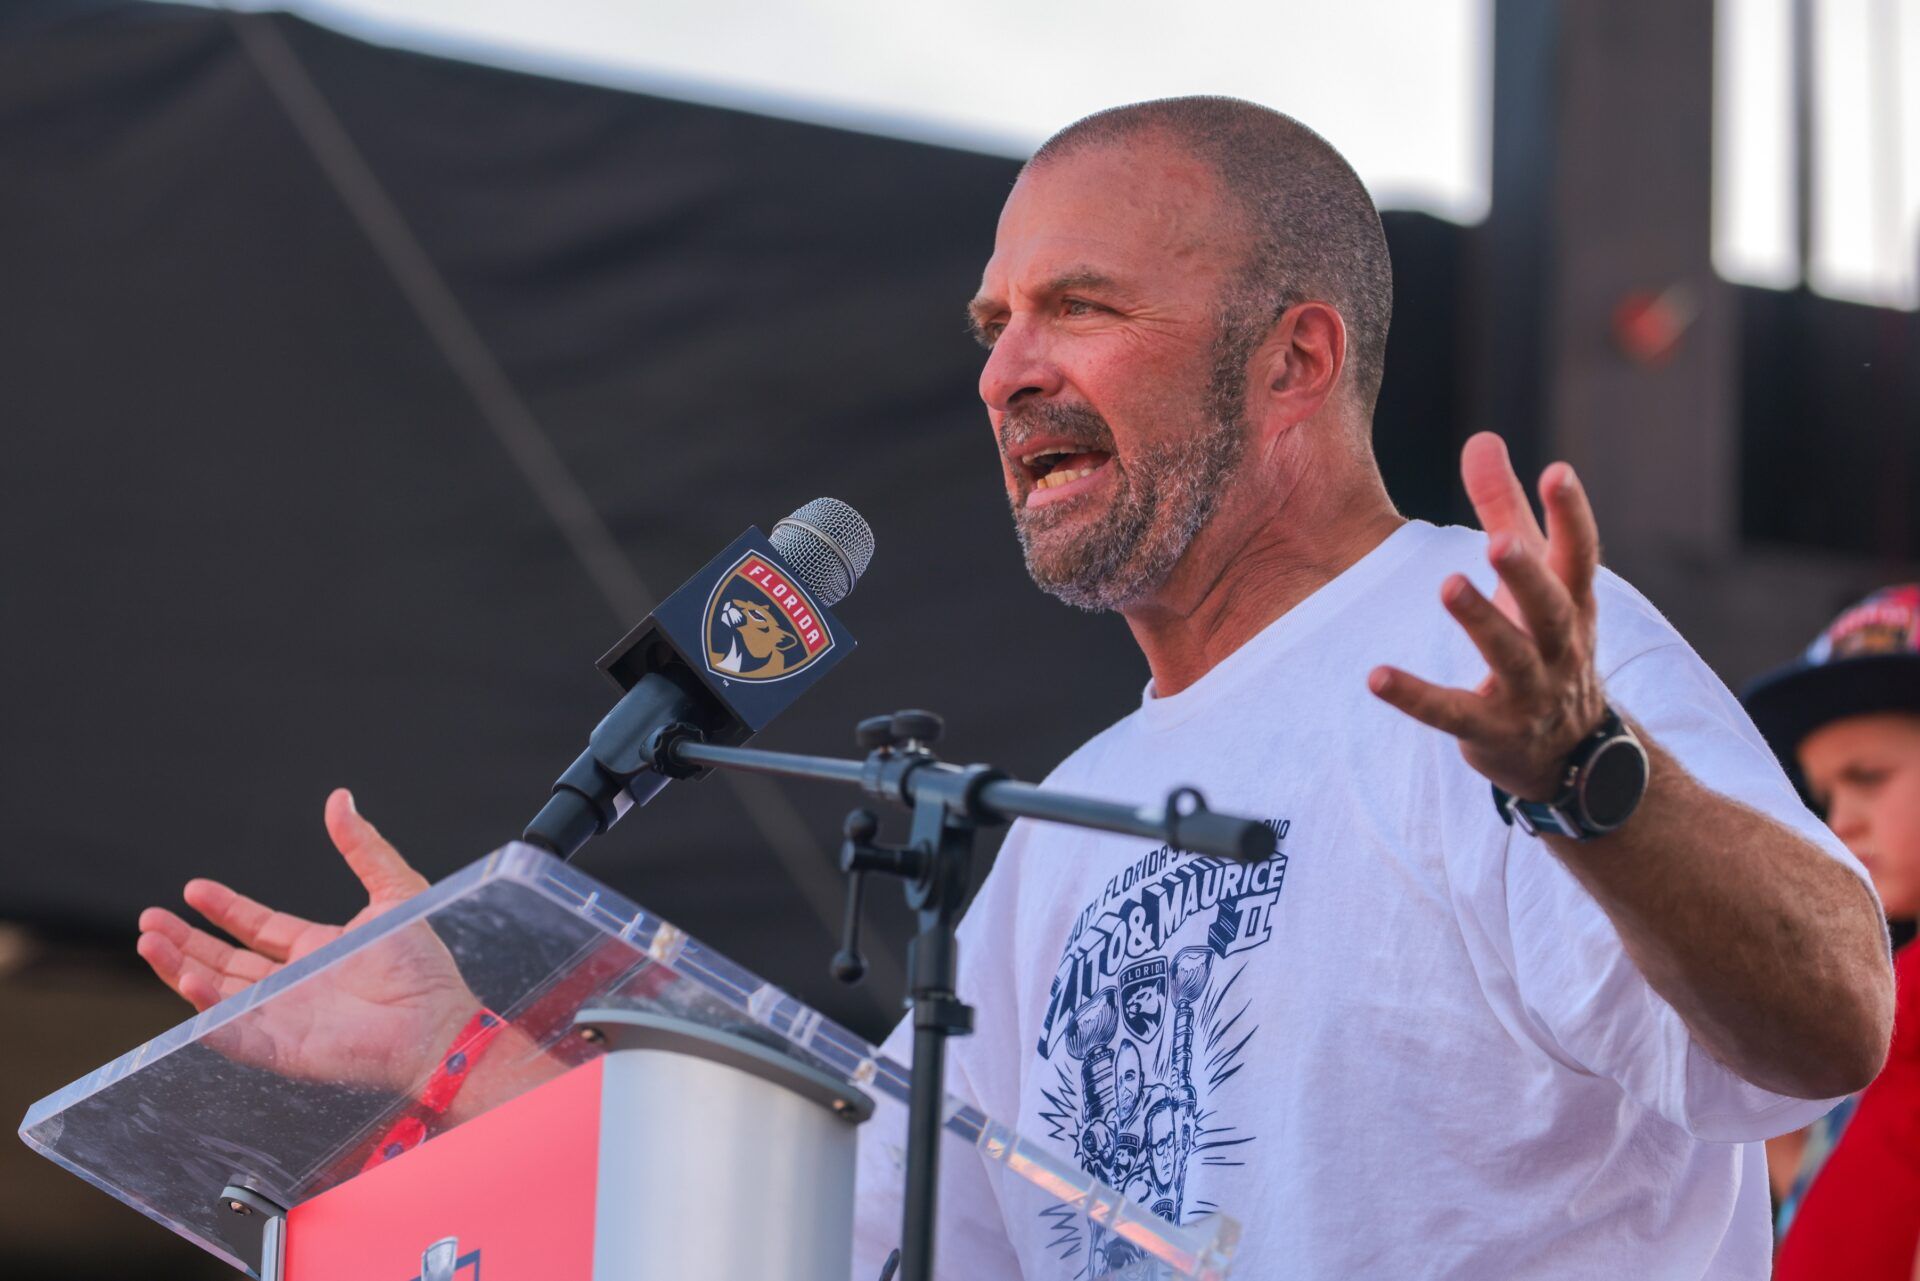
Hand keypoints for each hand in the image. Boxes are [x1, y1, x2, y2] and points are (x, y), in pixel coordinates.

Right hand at [136, 788, 477, 1090]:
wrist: (437, 1020)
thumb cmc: (423, 964)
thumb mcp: (395, 890)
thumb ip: (363, 847)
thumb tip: (339, 798)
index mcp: (318, 950)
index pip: (258, 928)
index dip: (224, 909)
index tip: (192, 888)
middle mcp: (294, 985)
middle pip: (226, 962)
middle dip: (186, 940)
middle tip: (149, 918)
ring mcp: (283, 1019)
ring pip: (217, 994)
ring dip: (181, 969)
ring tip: (150, 942)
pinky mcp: (281, 1050)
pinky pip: (231, 1034)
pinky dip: (206, 1014)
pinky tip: (187, 982)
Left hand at [1368, 432, 1606, 801]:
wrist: (1573, 752)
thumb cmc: (1548, 642)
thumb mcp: (1535, 578)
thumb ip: (1505, 507)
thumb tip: (1482, 436)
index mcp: (1573, 604)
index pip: (1580, 555)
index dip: (1572, 514)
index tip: (1557, 471)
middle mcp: (1560, 647)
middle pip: (1549, 606)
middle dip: (1526, 572)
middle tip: (1498, 541)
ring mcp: (1530, 693)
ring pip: (1510, 656)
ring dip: (1481, 621)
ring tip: (1448, 584)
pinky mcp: (1491, 731)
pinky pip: (1452, 713)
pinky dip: (1416, 697)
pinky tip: (1376, 676)